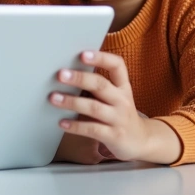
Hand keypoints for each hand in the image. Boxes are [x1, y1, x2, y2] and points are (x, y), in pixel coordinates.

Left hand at [48, 51, 179, 164]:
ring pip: (94, 107)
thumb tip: (67, 73)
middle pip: (101, 85)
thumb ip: (98, 85)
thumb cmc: (120, 114)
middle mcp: (122, 100)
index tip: (82, 54)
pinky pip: (92, 129)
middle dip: (79, 78)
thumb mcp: (116, 97)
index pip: (117, 66)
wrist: (140, 140)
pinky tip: (62, 122)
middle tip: (60, 74)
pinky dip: (75, 126)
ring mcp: (119, 119)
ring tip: (54, 98)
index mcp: (123, 86)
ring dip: (72, 102)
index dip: (101, 58)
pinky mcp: (114, 136)